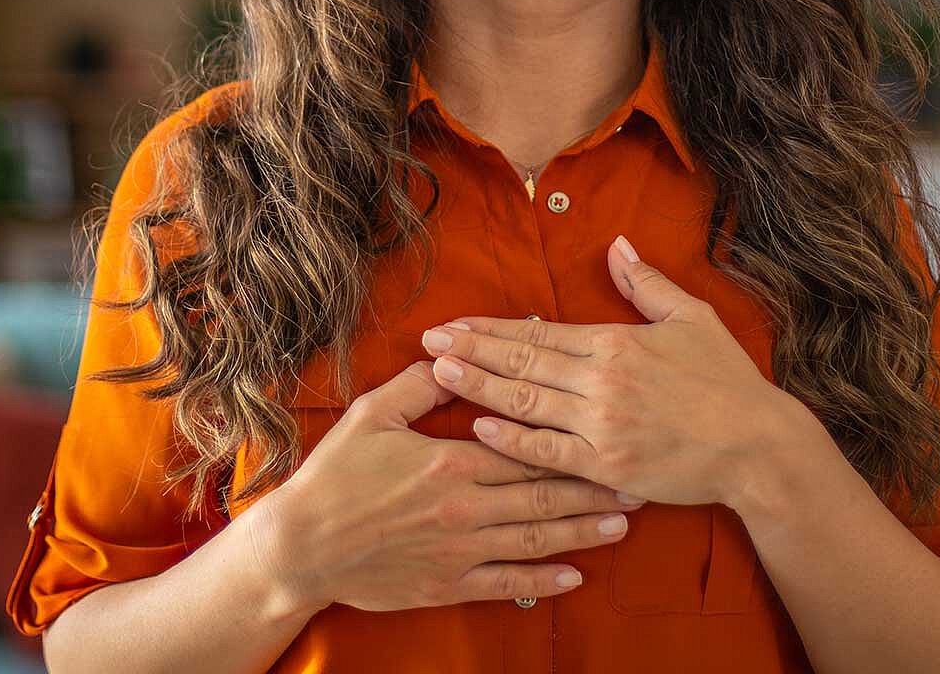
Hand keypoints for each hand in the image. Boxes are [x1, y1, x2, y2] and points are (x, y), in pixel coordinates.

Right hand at [255, 359, 648, 614]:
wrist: (302, 546)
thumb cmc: (334, 476)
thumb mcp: (372, 416)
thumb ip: (420, 387)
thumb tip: (455, 354)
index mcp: (451, 461)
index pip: (526, 447)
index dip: (571, 442)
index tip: (607, 434)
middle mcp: (466, 507)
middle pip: (544, 494)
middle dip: (594, 489)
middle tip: (637, 482)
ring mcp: (461, 549)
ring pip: (537, 538)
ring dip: (583, 531)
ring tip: (622, 525)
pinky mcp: (450, 584)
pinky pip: (509, 583)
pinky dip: (544, 580)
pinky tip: (574, 576)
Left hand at [419, 234, 807, 510]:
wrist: (760, 447)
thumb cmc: (728, 382)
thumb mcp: (692, 319)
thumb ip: (647, 283)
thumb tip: (616, 245)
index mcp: (616, 343)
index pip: (538, 332)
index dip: (490, 328)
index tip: (453, 322)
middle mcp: (602, 382)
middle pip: (521, 363)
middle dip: (470, 350)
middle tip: (426, 341)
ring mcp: (602, 426)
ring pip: (525, 403)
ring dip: (477, 387)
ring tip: (439, 371)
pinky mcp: (607, 466)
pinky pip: (547, 452)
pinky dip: (511, 440)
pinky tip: (478, 428)